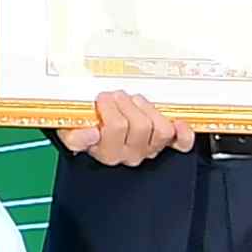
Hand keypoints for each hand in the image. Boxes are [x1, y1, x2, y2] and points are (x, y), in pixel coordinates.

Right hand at [61, 86, 190, 167]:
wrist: (92, 133)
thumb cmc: (81, 128)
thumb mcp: (68, 132)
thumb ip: (74, 137)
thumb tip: (92, 132)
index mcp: (107, 153)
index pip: (115, 128)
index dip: (110, 107)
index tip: (102, 98)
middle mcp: (131, 154)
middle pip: (140, 125)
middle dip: (127, 104)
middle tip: (116, 96)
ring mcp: (150, 149)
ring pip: (160, 129)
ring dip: (148, 109)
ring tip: (134, 102)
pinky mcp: (165, 145)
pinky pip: (181, 143)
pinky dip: (183, 132)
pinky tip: (178, 122)